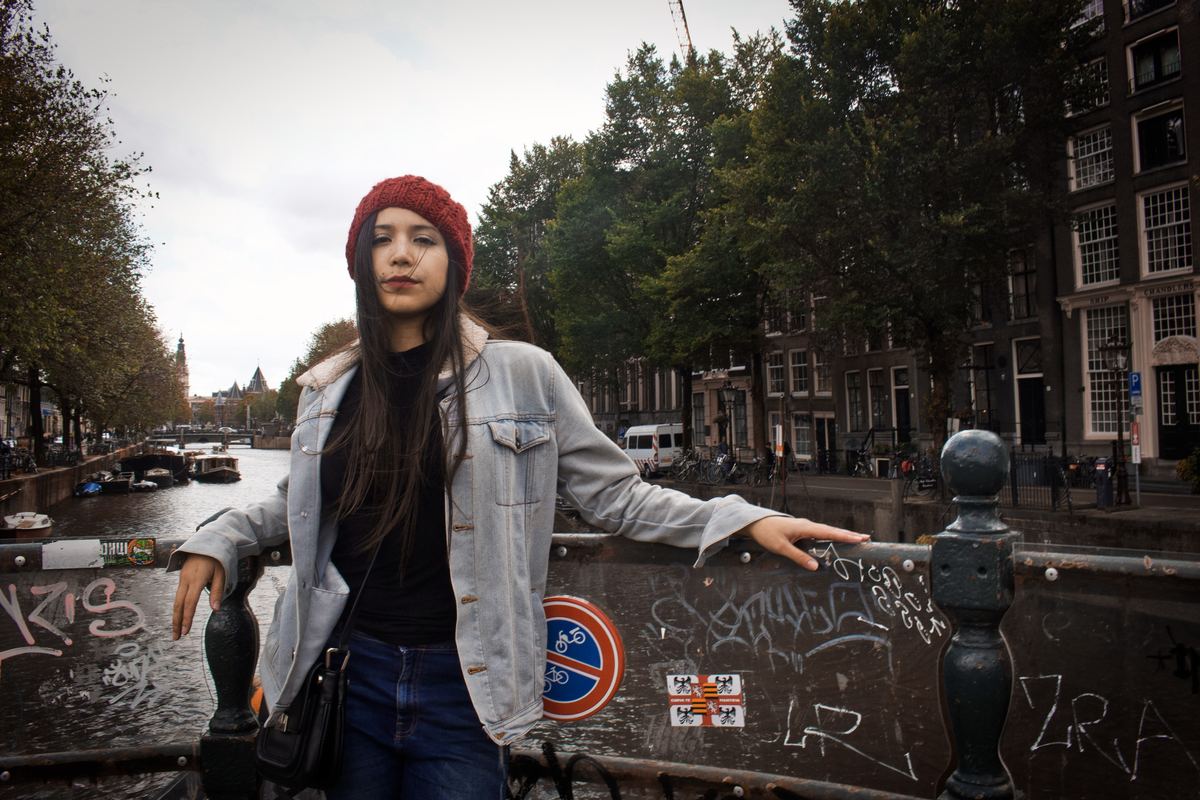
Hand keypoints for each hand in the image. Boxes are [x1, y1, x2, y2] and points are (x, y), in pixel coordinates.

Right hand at [171, 554, 224, 639]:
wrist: (204, 544)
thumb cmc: (216, 559)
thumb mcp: (222, 573)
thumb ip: (218, 591)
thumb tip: (216, 610)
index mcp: (197, 579)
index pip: (190, 602)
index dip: (187, 617)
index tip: (185, 631)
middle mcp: (186, 580)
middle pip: (178, 604)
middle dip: (176, 622)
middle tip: (176, 638)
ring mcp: (182, 580)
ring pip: (176, 601)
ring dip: (175, 617)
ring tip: (176, 632)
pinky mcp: (181, 580)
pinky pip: (178, 596)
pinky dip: (177, 609)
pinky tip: (178, 618)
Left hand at [741, 516, 868, 570]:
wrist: (755, 523)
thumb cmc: (767, 534)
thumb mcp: (781, 547)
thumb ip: (798, 557)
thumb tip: (815, 567)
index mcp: (805, 527)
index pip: (828, 532)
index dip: (844, 536)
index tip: (859, 538)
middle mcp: (807, 525)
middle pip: (832, 530)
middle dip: (848, 534)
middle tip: (865, 538)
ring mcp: (806, 527)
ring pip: (827, 531)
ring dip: (841, 535)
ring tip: (856, 539)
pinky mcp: (802, 530)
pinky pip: (821, 533)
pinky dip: (831, 536)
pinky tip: (837, 541)